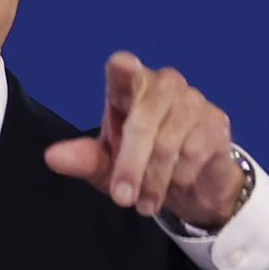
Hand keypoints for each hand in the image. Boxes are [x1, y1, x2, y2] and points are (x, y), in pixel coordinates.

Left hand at [42, 53, 249, 227]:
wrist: (192, 185)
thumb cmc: (142, 165)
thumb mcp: (107, 167)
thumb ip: (83, 159)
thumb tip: (52, 157)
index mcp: (130, 88)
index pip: (124, 71)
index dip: (123, 69)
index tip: (122, 66)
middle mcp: (163, 85)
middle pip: (143, 122)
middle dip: (130, 166)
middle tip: (122, 198)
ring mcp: (192, 101)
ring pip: (168, 144)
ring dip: (154, 181)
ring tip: (145, 203)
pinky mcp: (215, 122)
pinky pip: (193, 154)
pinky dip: (178, 179)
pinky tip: (175, 186)